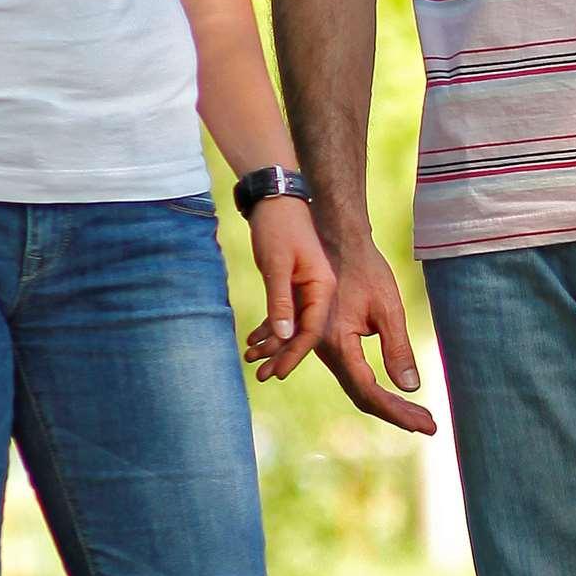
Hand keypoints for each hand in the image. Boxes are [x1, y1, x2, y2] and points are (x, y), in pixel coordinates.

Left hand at [244, 196, 336, 382]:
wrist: (275, 199)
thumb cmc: (278, 228)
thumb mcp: (277, 265)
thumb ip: (280, 301)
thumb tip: (283, 337)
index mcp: (323, 287)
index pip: (311, 329)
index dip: (294, 353)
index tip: (278, 373)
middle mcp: (319, 290)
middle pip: (303, 331)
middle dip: (283, 355)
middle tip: (262, 376)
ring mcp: (307, 287)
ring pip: (292, 324)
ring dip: (273, 344)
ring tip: (252, 362)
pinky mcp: (293, 283)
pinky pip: (284, 312)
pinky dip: (269, 327)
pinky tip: (253, 341)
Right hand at [315, 237, 438, 435]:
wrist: (336, 242)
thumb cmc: (364, 269)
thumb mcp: (387, 307)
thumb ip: (397, 348)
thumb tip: (411, 388)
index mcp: (338, 345)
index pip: (370, 393)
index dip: (399, 413)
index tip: (428, 425)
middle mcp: (326, 352)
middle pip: (362, 396)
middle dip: (396, 413)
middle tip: (428, 425)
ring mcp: (325, 349)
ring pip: (356, 387)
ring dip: (386, 403)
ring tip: (417, 415)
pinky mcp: (330, 343)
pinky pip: (352, 374)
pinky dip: (374, 388)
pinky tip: (393, 395)